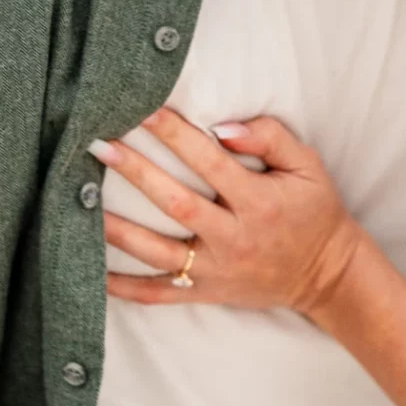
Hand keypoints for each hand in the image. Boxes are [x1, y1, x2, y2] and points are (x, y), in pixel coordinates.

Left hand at [92, 107, 363, 315]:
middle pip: (176, 203)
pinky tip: (92, 270)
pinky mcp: (205, 292)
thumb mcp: (308, 166)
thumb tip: (224, 127)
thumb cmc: (315, 210)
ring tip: (79, 200)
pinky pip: (158, 294)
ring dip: (117, 228)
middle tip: (101, 146)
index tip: (145, 111)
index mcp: (259, 201)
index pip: (210, 162)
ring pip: (157, 251)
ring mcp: (216, 269)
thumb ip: (271, 138)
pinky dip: (122, 287)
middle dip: (136, 172)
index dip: (176, 135)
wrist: (326, 272)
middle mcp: (234, 236)